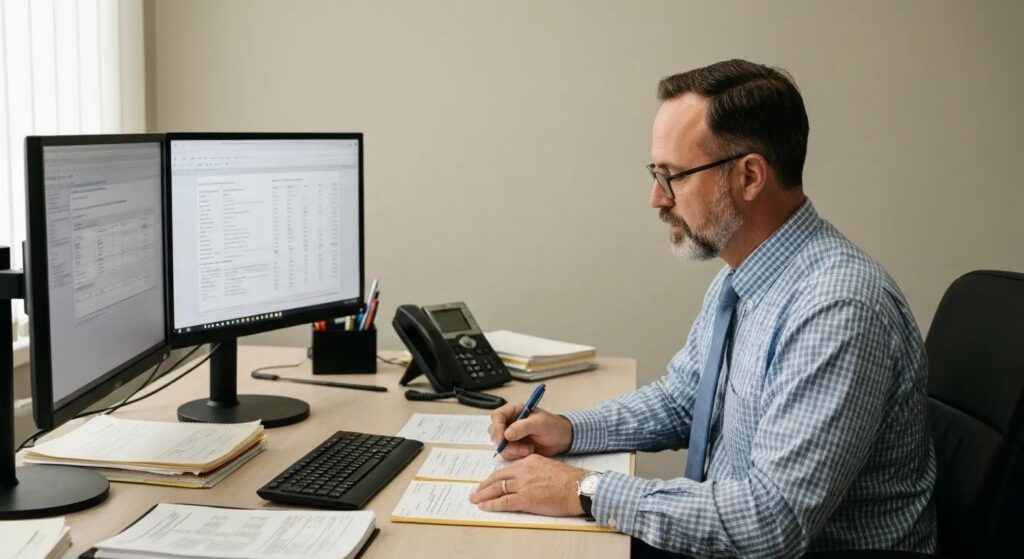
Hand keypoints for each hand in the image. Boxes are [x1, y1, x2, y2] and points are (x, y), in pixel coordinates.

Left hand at [469, 454, 586, 516]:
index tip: (488, 482)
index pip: (506, 469)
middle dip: (484, 485)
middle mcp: (523, 470)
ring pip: (497, 489)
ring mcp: (523, 484)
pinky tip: (484, 506)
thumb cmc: (569, 480)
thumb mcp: (548, 466)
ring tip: (475, 499)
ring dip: (483, 495)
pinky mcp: (526, 498)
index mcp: (529, 461)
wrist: (579, 488)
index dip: (494, 477)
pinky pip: (503, 501)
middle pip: (497, 478)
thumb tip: (524, 481)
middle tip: (475, 491)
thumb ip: (533, 470)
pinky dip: (491, 504)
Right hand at [488, 402, 572, 459]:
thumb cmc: (553, 426)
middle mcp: (509, 423)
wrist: (562, 439)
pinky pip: (507, 454)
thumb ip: (522, 427)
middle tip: (521, 448)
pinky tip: (529, 452)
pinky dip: (516, 456)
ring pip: (500, 446)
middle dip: (505, 443)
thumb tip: (507, 434)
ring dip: (513, 451)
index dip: (497, 428)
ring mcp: (511, 436)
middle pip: (494, 433)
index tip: (503, 439)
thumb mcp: (540, 423)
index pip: (497, 417)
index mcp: (514, 411)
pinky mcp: (514, 447)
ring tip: (529, 450)